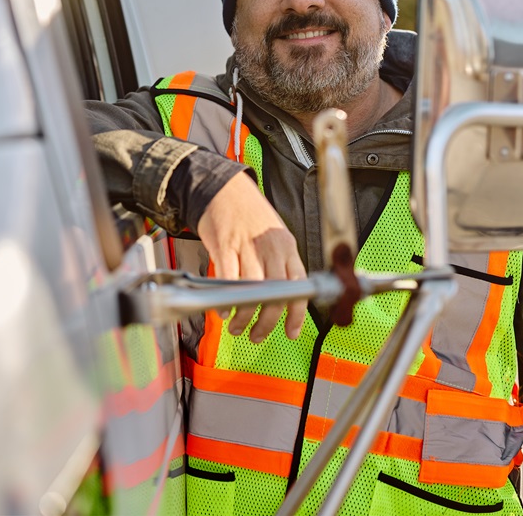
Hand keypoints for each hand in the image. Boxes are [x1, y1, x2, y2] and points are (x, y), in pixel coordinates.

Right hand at [195, 172, 307, 341]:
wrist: (224, 188)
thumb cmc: (249, 213)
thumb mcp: (274, 235)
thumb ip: (280, 264)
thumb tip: (283, 296)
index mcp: (287, 247)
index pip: (299, 287)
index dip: (296, 315)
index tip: (291, 332)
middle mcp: (270, 248)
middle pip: (276, 295)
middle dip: (266, 323)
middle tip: (257, 335)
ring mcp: (247, 247)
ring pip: (252, 292)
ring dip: (244, 316)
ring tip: (237, 327)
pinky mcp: (224, 245)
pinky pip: (228, 279)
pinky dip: (226, 300)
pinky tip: (223, 311)